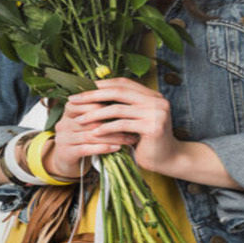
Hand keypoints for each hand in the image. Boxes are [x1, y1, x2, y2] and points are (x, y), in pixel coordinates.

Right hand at [48, 93, 138, 179]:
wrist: (66, 160)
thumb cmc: (82, 136)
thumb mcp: (88, 122)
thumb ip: (100, 111)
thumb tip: (126, 102)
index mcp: (69, 110)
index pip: (89, 102)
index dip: (109, 105)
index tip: (128, 108)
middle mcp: (64, 122)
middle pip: (92, 120)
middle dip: (115, 122)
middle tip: (133, 124)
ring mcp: (63, 138)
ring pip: (91, 135)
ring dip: (113, 137)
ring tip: (129, 138)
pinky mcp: (66, 153)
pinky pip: (87, 149)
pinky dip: (104, 148)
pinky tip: (117, 148)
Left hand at [66, 78, 184, 173]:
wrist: (169, 159)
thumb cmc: (148, 141)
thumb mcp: (137, 120)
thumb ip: (125, 107)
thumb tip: (95, 95)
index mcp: (152, 95)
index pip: (123, 82)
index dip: (102, 84)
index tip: (82, 89)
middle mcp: (156, 100)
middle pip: (119, 91)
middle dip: (93, 95)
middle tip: (74, 100)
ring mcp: (156, 112)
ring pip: (118, 108)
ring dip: (95, 113)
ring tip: (80, 119)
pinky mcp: (153, 127)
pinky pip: (122, 125)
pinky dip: (106, 128)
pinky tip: (94, 132)